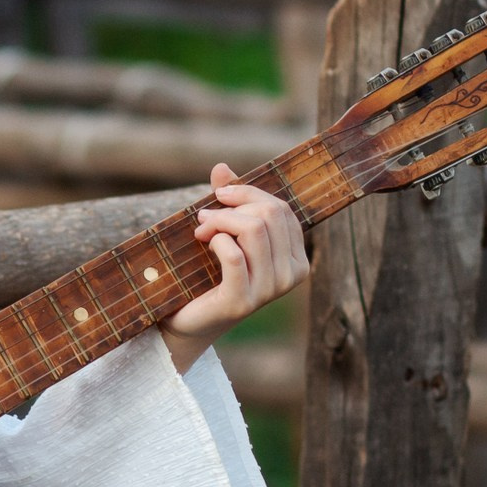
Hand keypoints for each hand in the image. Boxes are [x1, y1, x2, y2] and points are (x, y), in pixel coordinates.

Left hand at [160, 162, 309, 371]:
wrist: (189, 319)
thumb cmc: (209, 274)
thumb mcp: (223, 233)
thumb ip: (228, 201)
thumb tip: (222, 167)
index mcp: (296, 258)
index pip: (282, 210)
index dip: (249, 194)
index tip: (219, 195)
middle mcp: (292, 275)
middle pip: (269, 215)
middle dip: (232, 206)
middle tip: (204, 216)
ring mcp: (270, 290)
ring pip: (253, 230)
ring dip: (220, 221)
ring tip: (200, 229)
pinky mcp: (243, 301)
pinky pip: (234, 254)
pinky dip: (217, 240)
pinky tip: (205, 243)